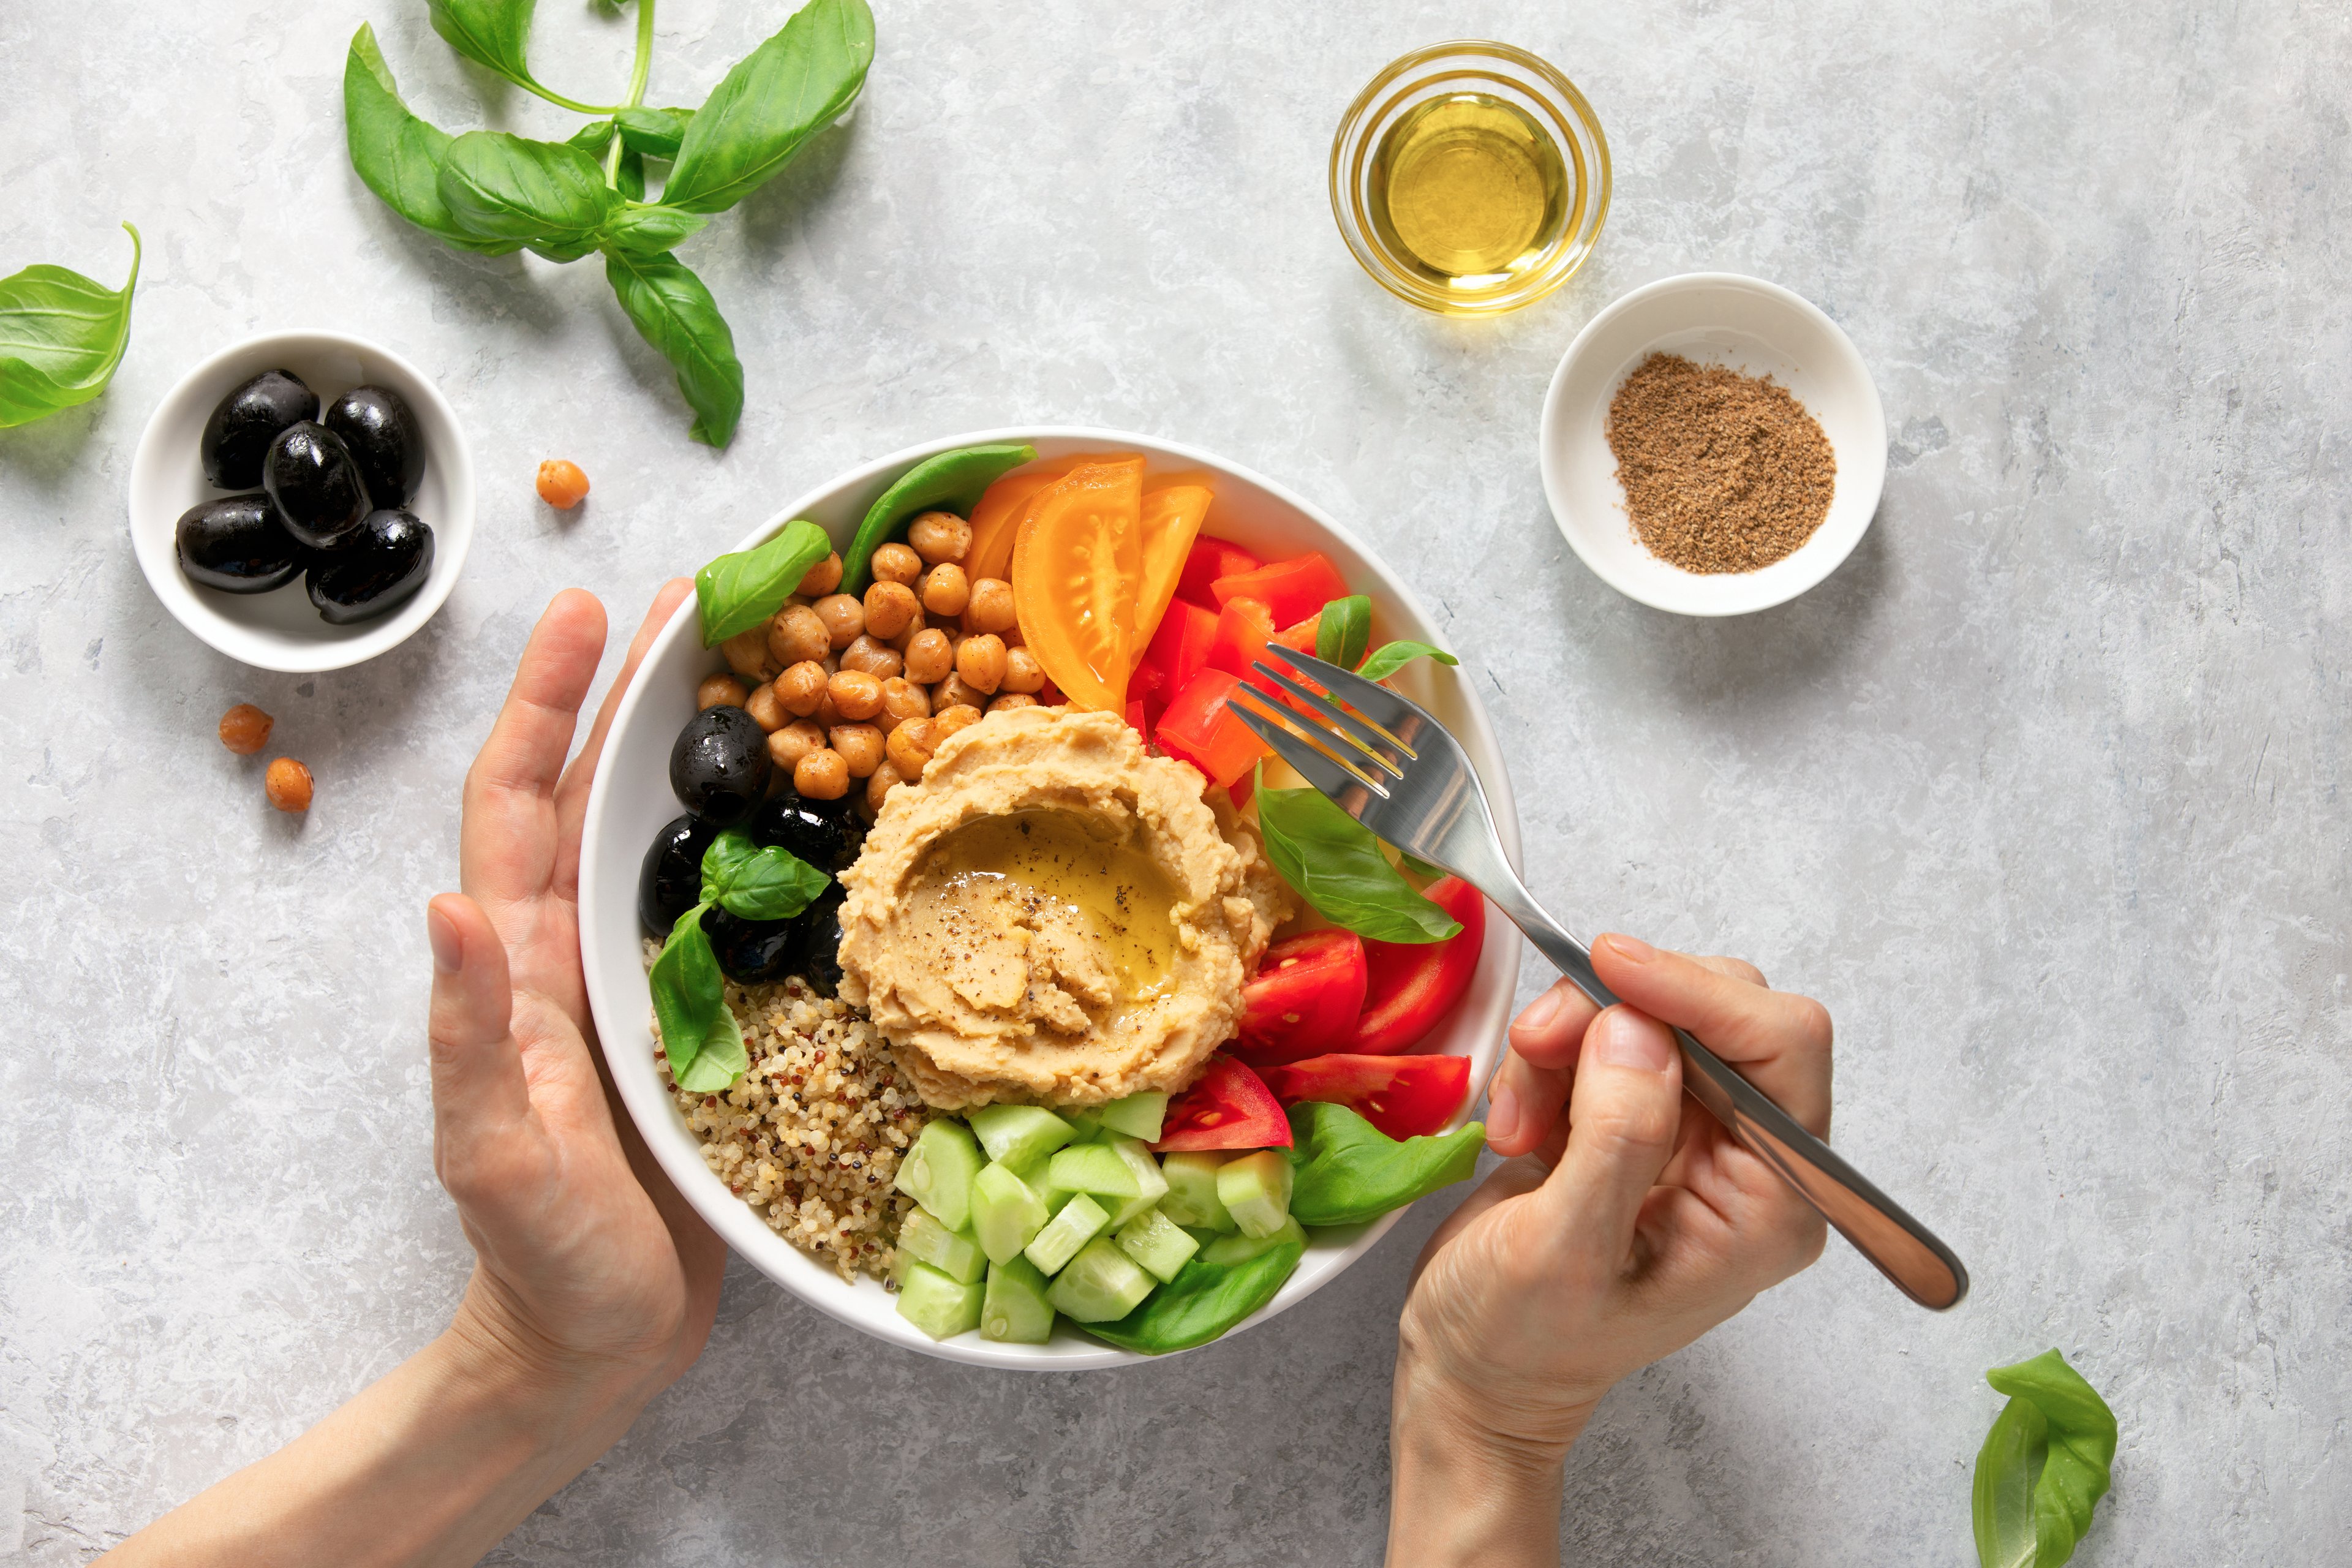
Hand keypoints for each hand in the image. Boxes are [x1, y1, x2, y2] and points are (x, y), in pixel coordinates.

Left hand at [428, 581, 725, 1400]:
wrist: (594, 1347)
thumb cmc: (537, 1260)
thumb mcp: (489, 1153)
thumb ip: (465, 1035)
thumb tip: (445, 906)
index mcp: (522, 964)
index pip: (518, 806)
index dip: (544, 704)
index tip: (584, 611)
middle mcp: (577, 952)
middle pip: (596, 792)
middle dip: (633, 688)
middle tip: (698, 597)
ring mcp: (641, 984)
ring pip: (666, 837)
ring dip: (703, 747)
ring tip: (765, 668)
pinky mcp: (706, 1022)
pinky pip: (733, 907)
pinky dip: (764, 841)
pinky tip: (819, 810)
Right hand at [1385, 935, 1831, 1566]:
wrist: (1473, 1376)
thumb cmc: (1521, 1344)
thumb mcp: (1564, 1253)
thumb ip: (1617, 1139)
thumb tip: (1637, 1027)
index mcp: (1770, 1204)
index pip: (1783, 1048)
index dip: (1702, 994)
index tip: (1612, 967)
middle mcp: (1748, 1161)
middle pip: (1716, 1013)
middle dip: (1616, 1014)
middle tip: (1537, 1048)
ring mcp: (1691, 1136)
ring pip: (1649, 1013)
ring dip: (1566, 1044)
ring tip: (1519, 1122)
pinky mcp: (1634, 1118)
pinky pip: (1602, 1037)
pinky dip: (1547, 1061)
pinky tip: (1520, 1129)